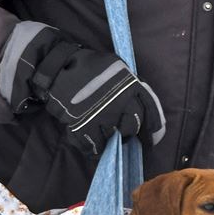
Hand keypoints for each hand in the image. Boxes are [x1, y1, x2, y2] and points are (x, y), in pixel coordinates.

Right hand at [30, 40, 165, 155]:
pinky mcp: (83, 124)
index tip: (151, 139)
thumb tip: (143, 110)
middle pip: (131, 127)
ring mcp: (101, 114)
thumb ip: (131, 87)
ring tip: (101, 132)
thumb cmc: (91, 67)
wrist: (59, 66)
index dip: (153, 129)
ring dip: (108, 138)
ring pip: (111, 138)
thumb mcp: (118, 69)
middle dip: (127, 132)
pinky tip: (91, 143)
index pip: (150, 111)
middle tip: (120, 132)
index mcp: (130, 85)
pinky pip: (93, 145)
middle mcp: (119, 101)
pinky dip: (93, 147)